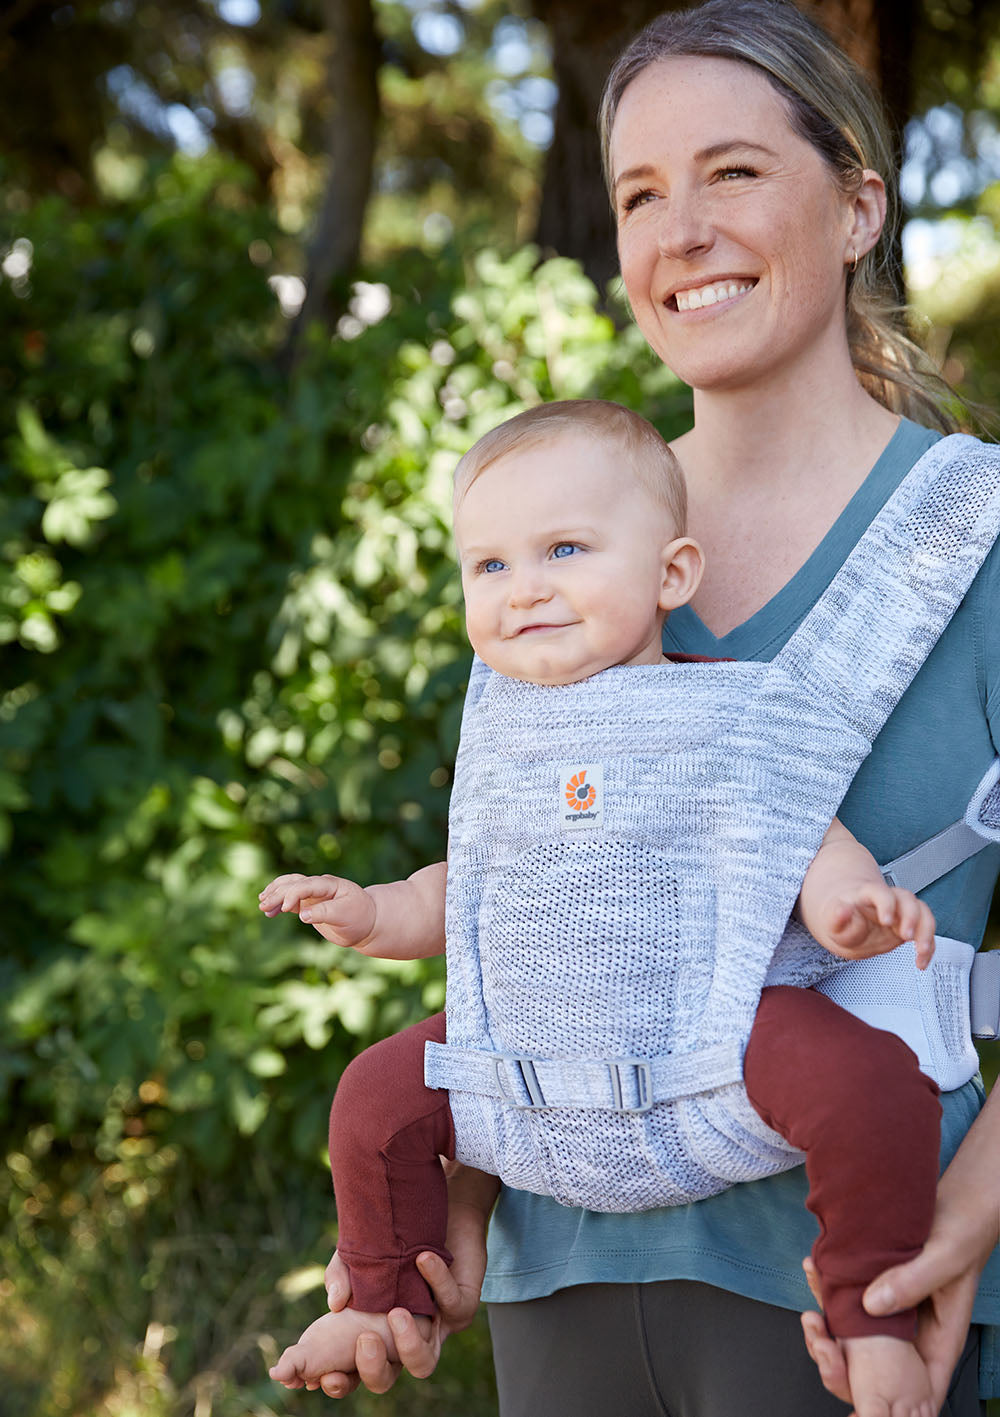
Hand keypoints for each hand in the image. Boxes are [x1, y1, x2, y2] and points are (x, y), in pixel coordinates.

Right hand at [258, 873, 375, 948]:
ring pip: (289, 887)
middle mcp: (319, 886)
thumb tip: (302, 915)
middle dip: (278, 893)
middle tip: (264, 906)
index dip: (293, 894)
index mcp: (330, 884)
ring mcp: (313, 894)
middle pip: (294, 883)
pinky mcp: (309, 904)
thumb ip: (324, 913)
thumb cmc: (359, 918)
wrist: (367, 922)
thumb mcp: (345, 916)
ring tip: (262, 905)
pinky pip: (290, 899)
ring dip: (275, 895)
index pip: (306, 885)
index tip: (284, 909)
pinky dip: (279, 903)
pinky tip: (268, 910)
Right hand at [312, 1245, 483, 1397]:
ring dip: (409, 1344)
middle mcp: (400, 1341)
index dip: (339, 1382)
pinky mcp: (462, 1309)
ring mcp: (433, 1330)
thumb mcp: (357, 1254)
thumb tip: (336, 1304)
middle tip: (365, 1339)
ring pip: (423, 1363)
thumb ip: (340, 1276)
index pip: (351, 1374)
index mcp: (371, 1336)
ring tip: (397, 1313)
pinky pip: (452, 1306)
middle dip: (372, 1369)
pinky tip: (424, 1259)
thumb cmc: (391, 1242)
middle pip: (383, 1380)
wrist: (438, 1213)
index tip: (324, 1374)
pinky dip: (437, 1281)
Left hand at [800, 1205, 985, 1414]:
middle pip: (875, 1374)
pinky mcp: (876, 1287)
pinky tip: (814, 1268)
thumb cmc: (963, 1230)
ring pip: (854, 1340)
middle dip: (842, 1367)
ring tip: (810, 1315)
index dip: (886, 1409)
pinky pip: (847, 1300)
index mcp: (938, 1342)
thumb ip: (912, 1282)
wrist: (956, 1198)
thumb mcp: (942, 1257)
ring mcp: (892, 1312)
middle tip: (821, 1342)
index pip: (917, 1393)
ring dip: (827, 1331)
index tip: (856, 1407)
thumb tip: (870, 1305)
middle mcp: (913, 1334)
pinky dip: (827, 1290)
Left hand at [817, 882, 934, 969]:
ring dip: (926, 932)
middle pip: (907, 899)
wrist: (850, 921)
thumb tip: (842, 910)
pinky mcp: (911, 926)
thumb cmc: (843, 920)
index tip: (885, 921)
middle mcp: (889, 900)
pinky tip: (921, 962)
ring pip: (923, 912)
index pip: (880, 892)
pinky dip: (928, 946)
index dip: (886, 904)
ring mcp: (901, 912)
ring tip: (921, 951)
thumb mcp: (832, 922)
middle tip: (906, 937)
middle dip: (912, 917)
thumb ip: (837, 918)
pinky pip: (926, 932)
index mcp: (867, 895)